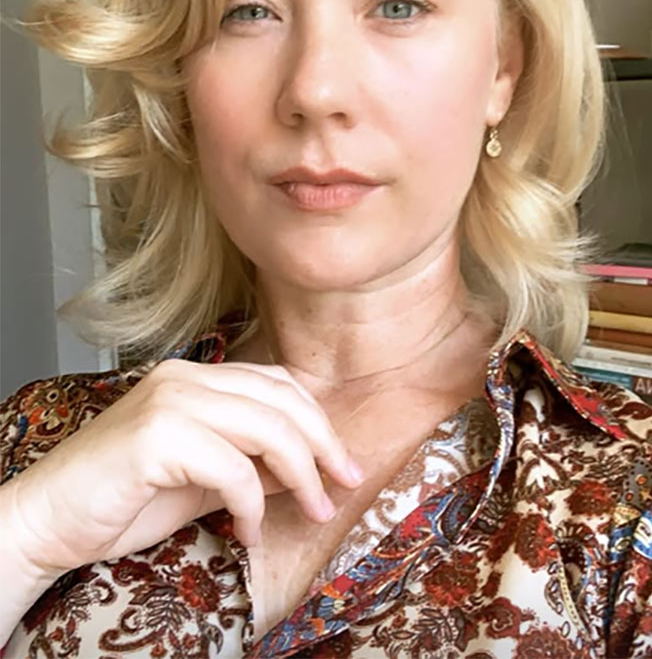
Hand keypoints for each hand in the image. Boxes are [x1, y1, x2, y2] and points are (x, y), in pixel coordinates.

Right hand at [9, 359, 363, 577]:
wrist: (49, 519)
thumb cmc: (124, 498)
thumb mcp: (204, 478)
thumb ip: (252, 463)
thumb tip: (307, 469)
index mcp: (197, 376)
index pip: (278, 384)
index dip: (319, 422)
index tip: (342, 465)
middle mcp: (186, 377)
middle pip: (282, 401)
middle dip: (324, 446)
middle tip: (344, 486)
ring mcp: (170, 400)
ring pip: (267, 428)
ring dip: (301, 475)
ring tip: (313, 511)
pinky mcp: (157, 434)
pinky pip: (232, 468)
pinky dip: (252, 504)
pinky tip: (248, 532)